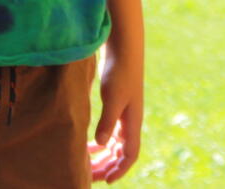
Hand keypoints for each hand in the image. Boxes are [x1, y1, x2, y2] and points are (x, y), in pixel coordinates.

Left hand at [90, 44, 142, 182]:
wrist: (124, 49)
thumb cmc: (120, 72)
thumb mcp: (113, 98)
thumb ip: (108, 121)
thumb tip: (103, 144)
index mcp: (133, 121)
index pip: (130, 153)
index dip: (121, 169)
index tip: (107, 181)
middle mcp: (131, 120)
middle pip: (123, 151)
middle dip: (110, 165)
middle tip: (93, 176)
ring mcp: (125, 113)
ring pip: (118, 143)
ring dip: (107, 156)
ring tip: (91, 165)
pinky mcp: (118, 105)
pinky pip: (113, 132)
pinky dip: (104, 142)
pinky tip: (92, 145)